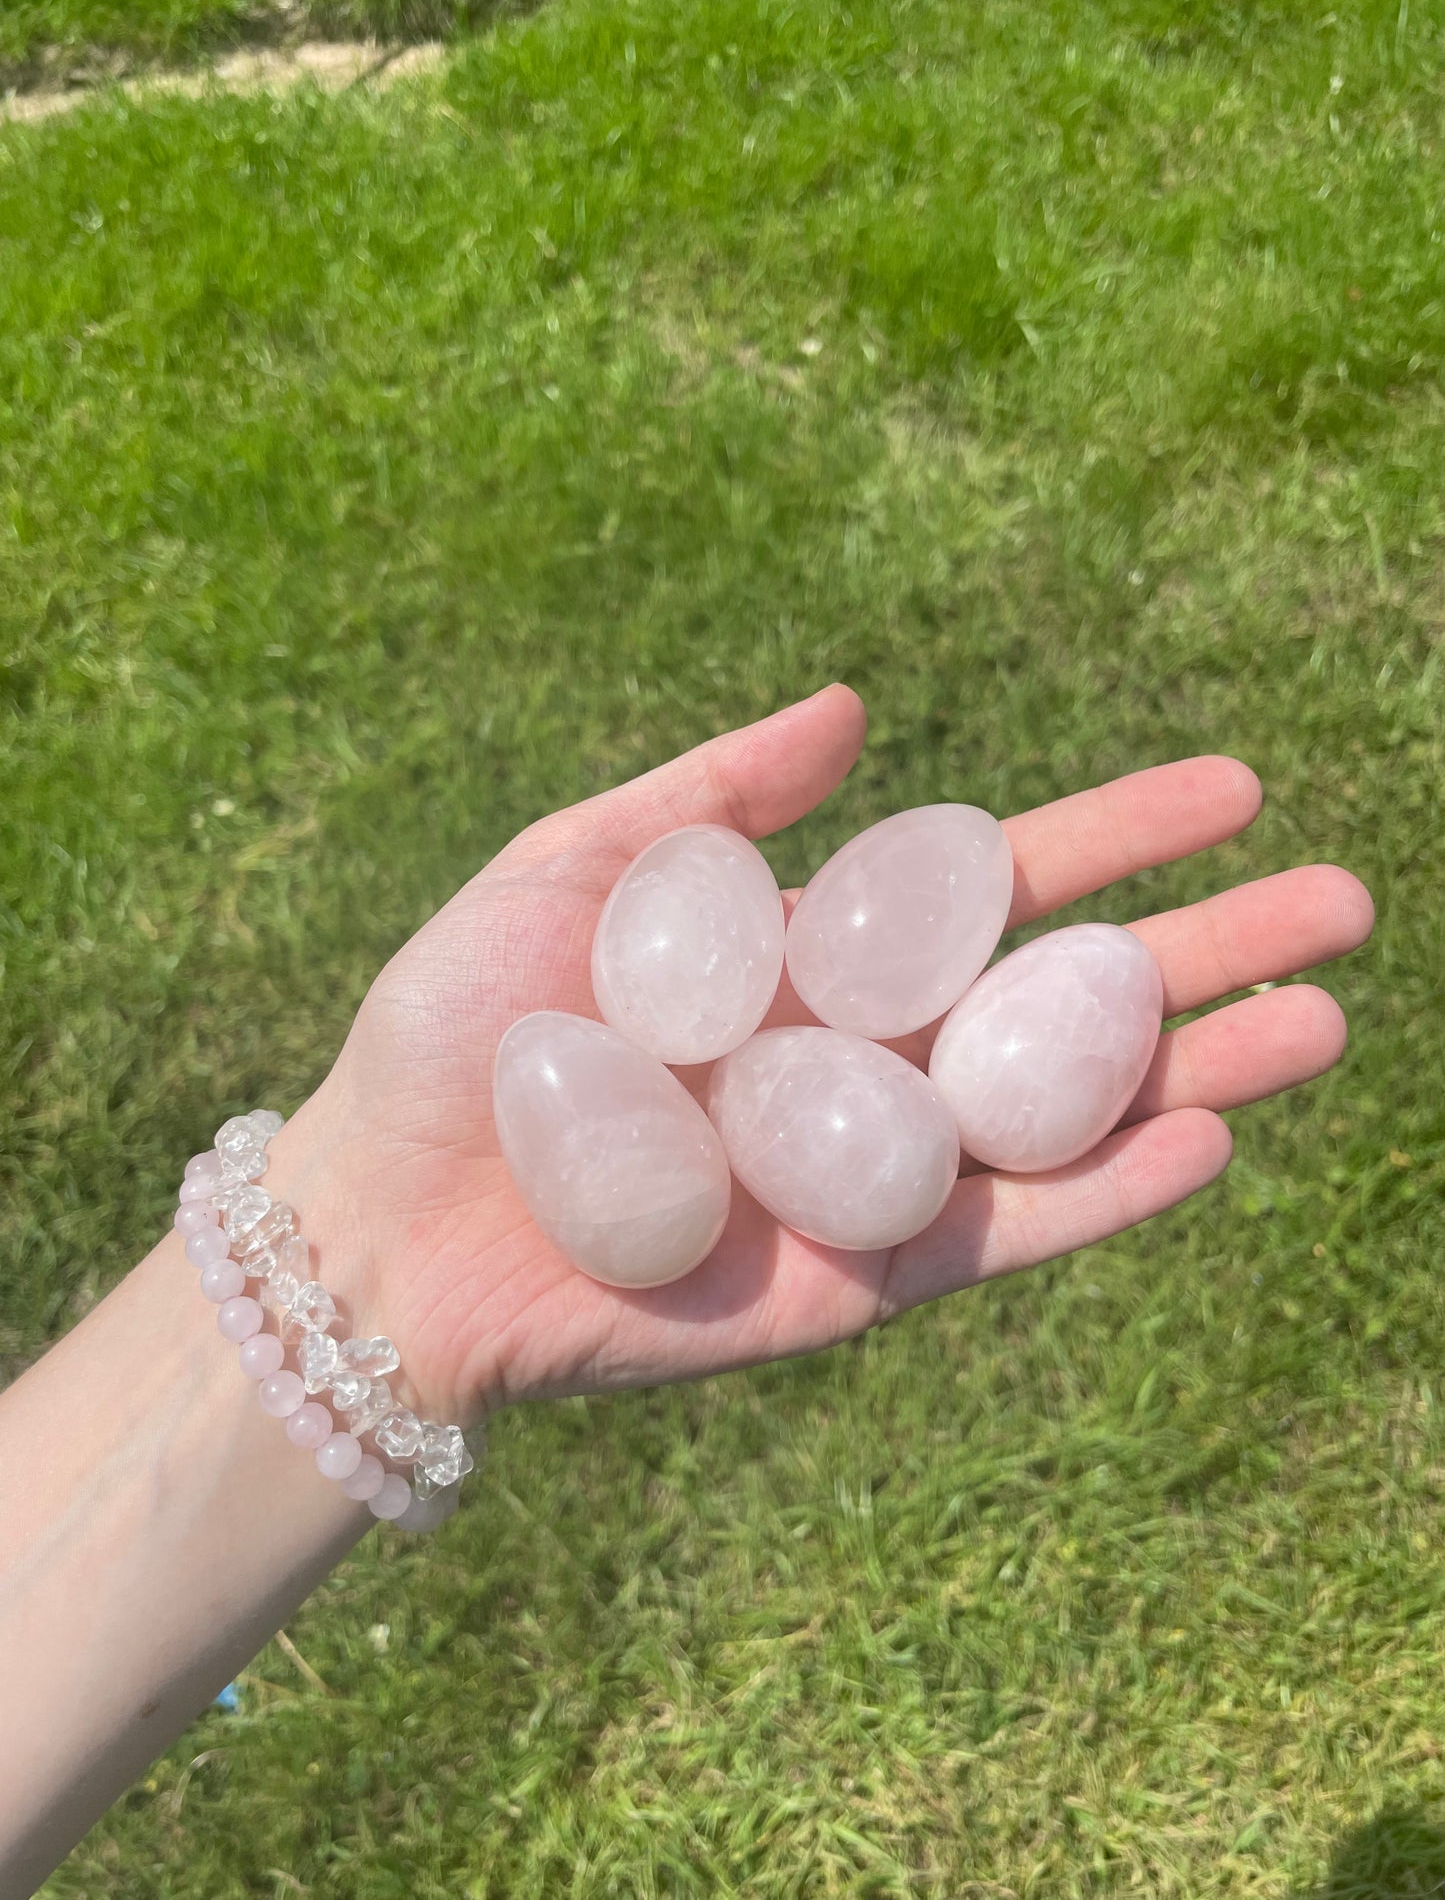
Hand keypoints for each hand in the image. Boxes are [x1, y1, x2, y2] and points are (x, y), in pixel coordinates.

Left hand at [281, 686, 1372, 1425]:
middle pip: (1067, 1000)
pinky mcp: (858, 1281)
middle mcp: (868, 1063)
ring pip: (1068, 1118)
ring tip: (1323, 1018)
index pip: (999, 887)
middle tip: (1343, 899)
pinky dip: (1102, 1196)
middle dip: (1203, 949)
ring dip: (1198, 1072)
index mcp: (813, 960)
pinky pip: (1004, 1233)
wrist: (384, 1216)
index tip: (1233, 786)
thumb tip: (856, 705)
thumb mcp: (578, 866)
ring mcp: (875, 1173)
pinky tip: (1205, 1141)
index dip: (1117, 835)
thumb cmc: (460, 1032)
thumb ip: (716, 796)